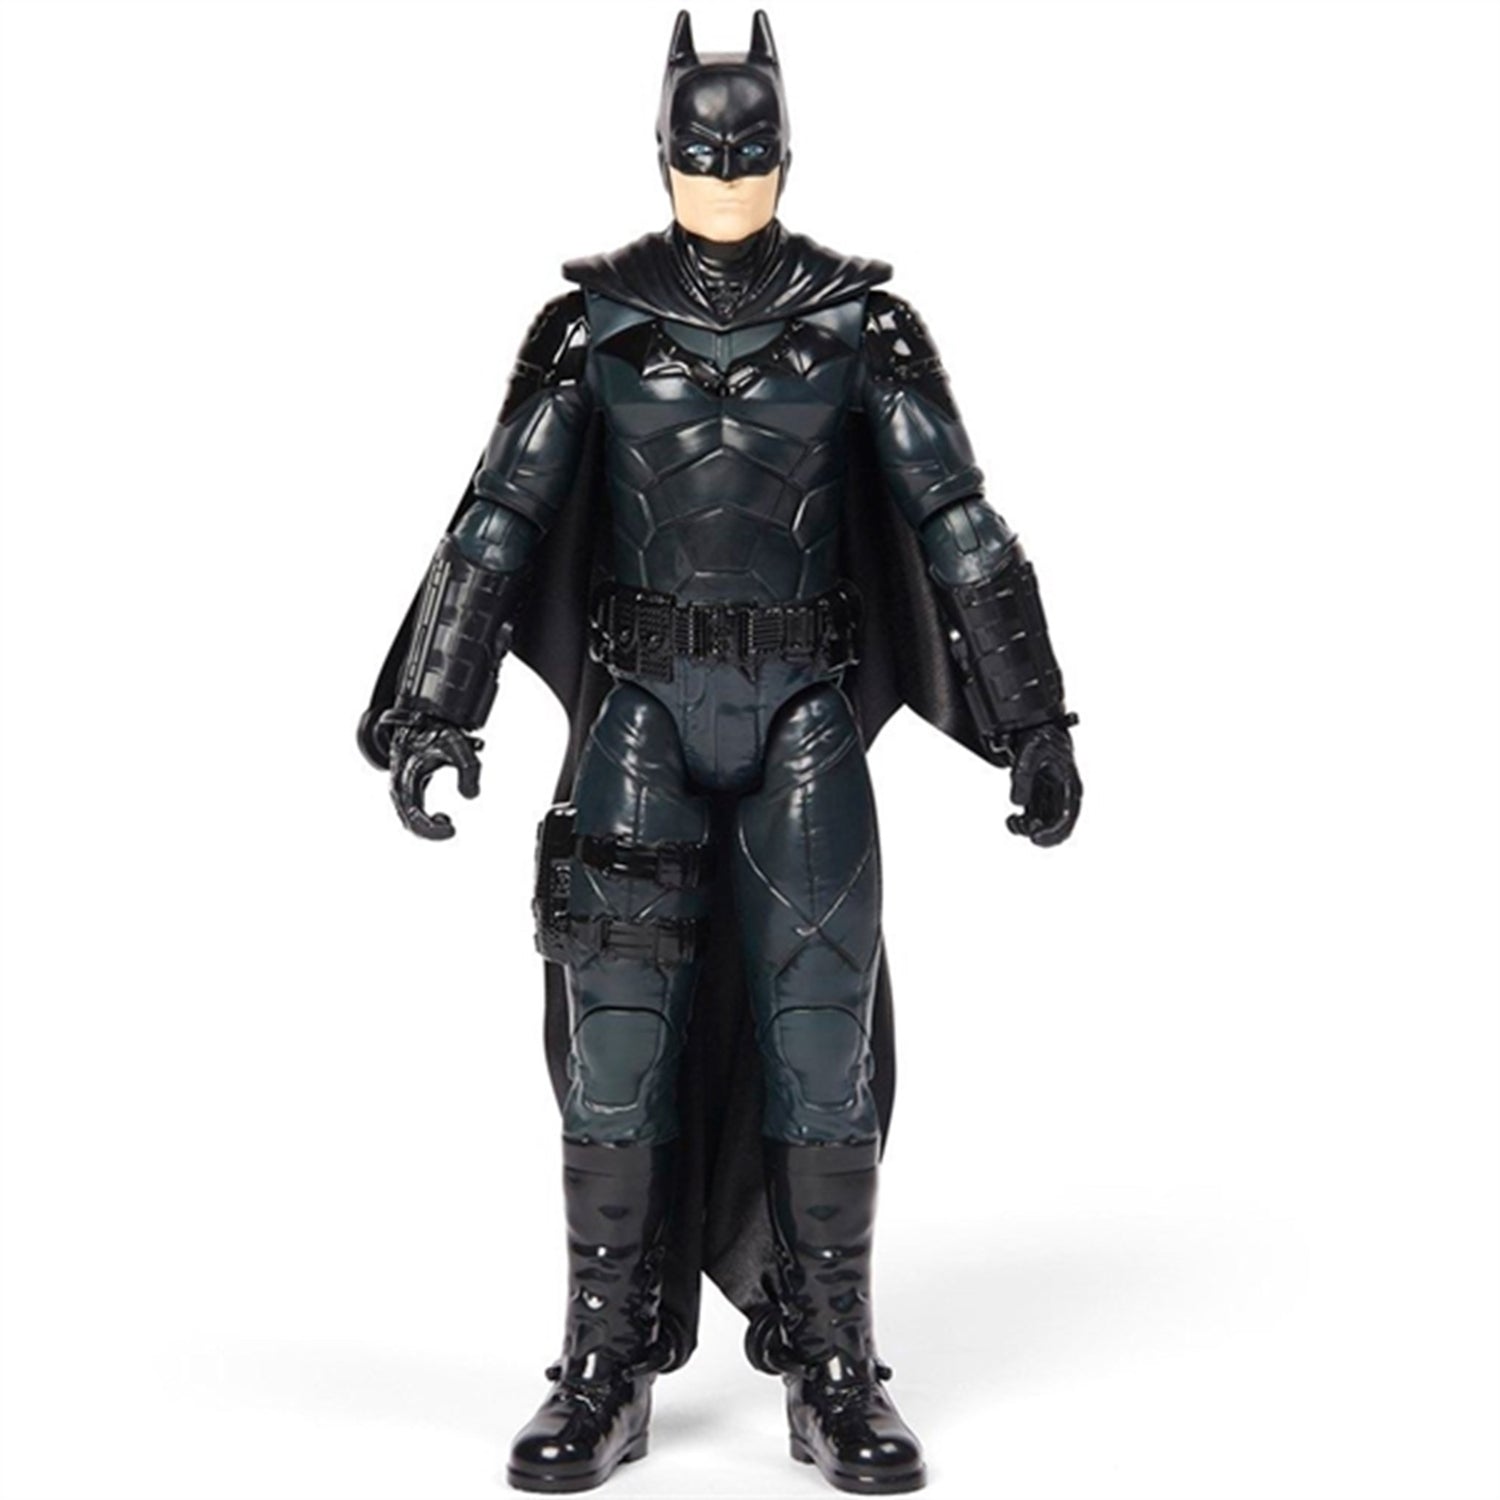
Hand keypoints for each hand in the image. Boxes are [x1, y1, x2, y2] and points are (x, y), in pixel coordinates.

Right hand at [383, 712, 482, 839]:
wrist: (419, 719)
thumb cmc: (435, 731)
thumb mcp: (456, 745)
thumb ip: (469, 767)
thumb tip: (471, 795)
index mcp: (405, 778)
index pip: (413, 814)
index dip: (430, 829)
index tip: (452, 830)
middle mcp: (398, 787)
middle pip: (408, 822)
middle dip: (430, 831)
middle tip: (451, 829)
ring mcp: (400, 789)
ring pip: (409, 820)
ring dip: (428, 827)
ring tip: (447, 821)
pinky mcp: (406, 789)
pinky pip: (412, 813)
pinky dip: (426, 820)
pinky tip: (442, 817)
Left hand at [1005, 722, 1081, 846]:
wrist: (1037, 727)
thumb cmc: (1041, 736)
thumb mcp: (1031, 750)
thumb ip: (1023, 775)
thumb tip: (1017, 802)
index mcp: (1070, 784)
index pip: (1067, 815)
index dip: (1054, 831)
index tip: (1037, 837)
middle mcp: (1063, 794)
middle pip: (1059, 824)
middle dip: (1045, 834)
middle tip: (1030, 836)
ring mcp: (1050, 797)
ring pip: (1045, 823)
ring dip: (1030, 829)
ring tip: (1014, 824)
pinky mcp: (1038, 797)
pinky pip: (1034, 817)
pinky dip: (1023, 822)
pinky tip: (1012, 821)